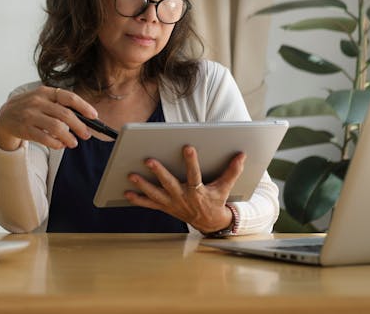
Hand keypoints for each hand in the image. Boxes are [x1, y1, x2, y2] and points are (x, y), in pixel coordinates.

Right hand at [0, 86, 98, 150]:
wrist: (4, 116)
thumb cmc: (30, 108)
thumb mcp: (42, 99)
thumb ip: (60, 105)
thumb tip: (84, 117)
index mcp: (45, 92)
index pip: (69, 97)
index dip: (84, 106)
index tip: (94, 116)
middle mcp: (38, 102)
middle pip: (65, 114)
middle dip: (79, 126)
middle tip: (87, 134)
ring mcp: (30, 115)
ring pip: (56, 127)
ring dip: (69, 137)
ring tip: (73, 143)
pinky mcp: (25, 129)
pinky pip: (45, 138)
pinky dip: (55, 143)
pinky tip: (60, 145)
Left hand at [124, 145, 245, 232]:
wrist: (210, 223)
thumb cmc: (216, 201)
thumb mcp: (225, 187)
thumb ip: (232, 171)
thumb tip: (242, 154)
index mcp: (198, 191)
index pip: (195, 174)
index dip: (191, 162)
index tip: (187, 147)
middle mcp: (183, 197)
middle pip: (169, 184)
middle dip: (159, 172)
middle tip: (148, 160)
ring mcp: (172, 203)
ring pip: (155, 194)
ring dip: (143, 185)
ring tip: (131, 175)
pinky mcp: (165, 207)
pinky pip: (150, 204)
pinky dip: (138, 200)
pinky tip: (127, 193)